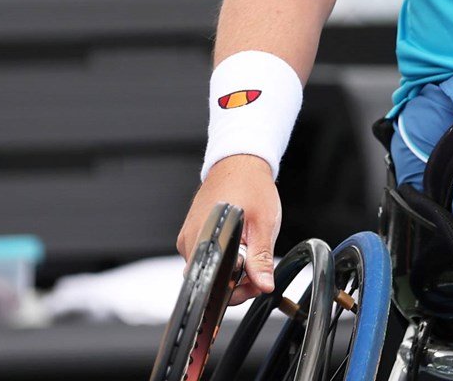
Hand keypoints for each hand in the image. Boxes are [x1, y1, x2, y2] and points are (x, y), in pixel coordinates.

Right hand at [177, 154, 281, 303]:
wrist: (240, 161)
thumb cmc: (251, 186)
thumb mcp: (263, 225)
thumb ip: (261, 259)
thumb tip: (263, 284)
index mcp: (205, 238)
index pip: (213, 284)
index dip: (237, 290)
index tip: (254, 285)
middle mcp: (190, 240)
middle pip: (209, 279)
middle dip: (235, 283)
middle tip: (257, 274)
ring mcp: (188, 236)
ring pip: (208, 269)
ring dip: (230, 270)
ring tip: (249, 254)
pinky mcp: (191, 233)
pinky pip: (205, 255)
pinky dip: (222, 257)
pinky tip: (237, 247)